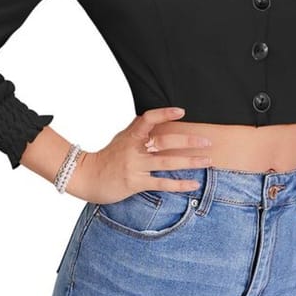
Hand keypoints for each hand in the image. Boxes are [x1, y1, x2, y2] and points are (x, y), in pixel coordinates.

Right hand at [64, 106, 212, 203]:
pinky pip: (162, 183)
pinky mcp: (136, 183)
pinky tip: (194, 184)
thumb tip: (153, 118)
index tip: (182, 112)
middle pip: (164, 141)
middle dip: (188, 141)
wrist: (88, 177)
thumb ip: (138, 129)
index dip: (165, 114)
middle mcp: (134, 149)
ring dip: (190, 162)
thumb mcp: (121, 138)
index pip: (148, 119)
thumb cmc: (108, 157)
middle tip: (207, 141)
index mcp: (131, 135)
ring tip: (207, 160)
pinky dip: (180, 184)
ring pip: (167, 163)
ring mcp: (135, 166)